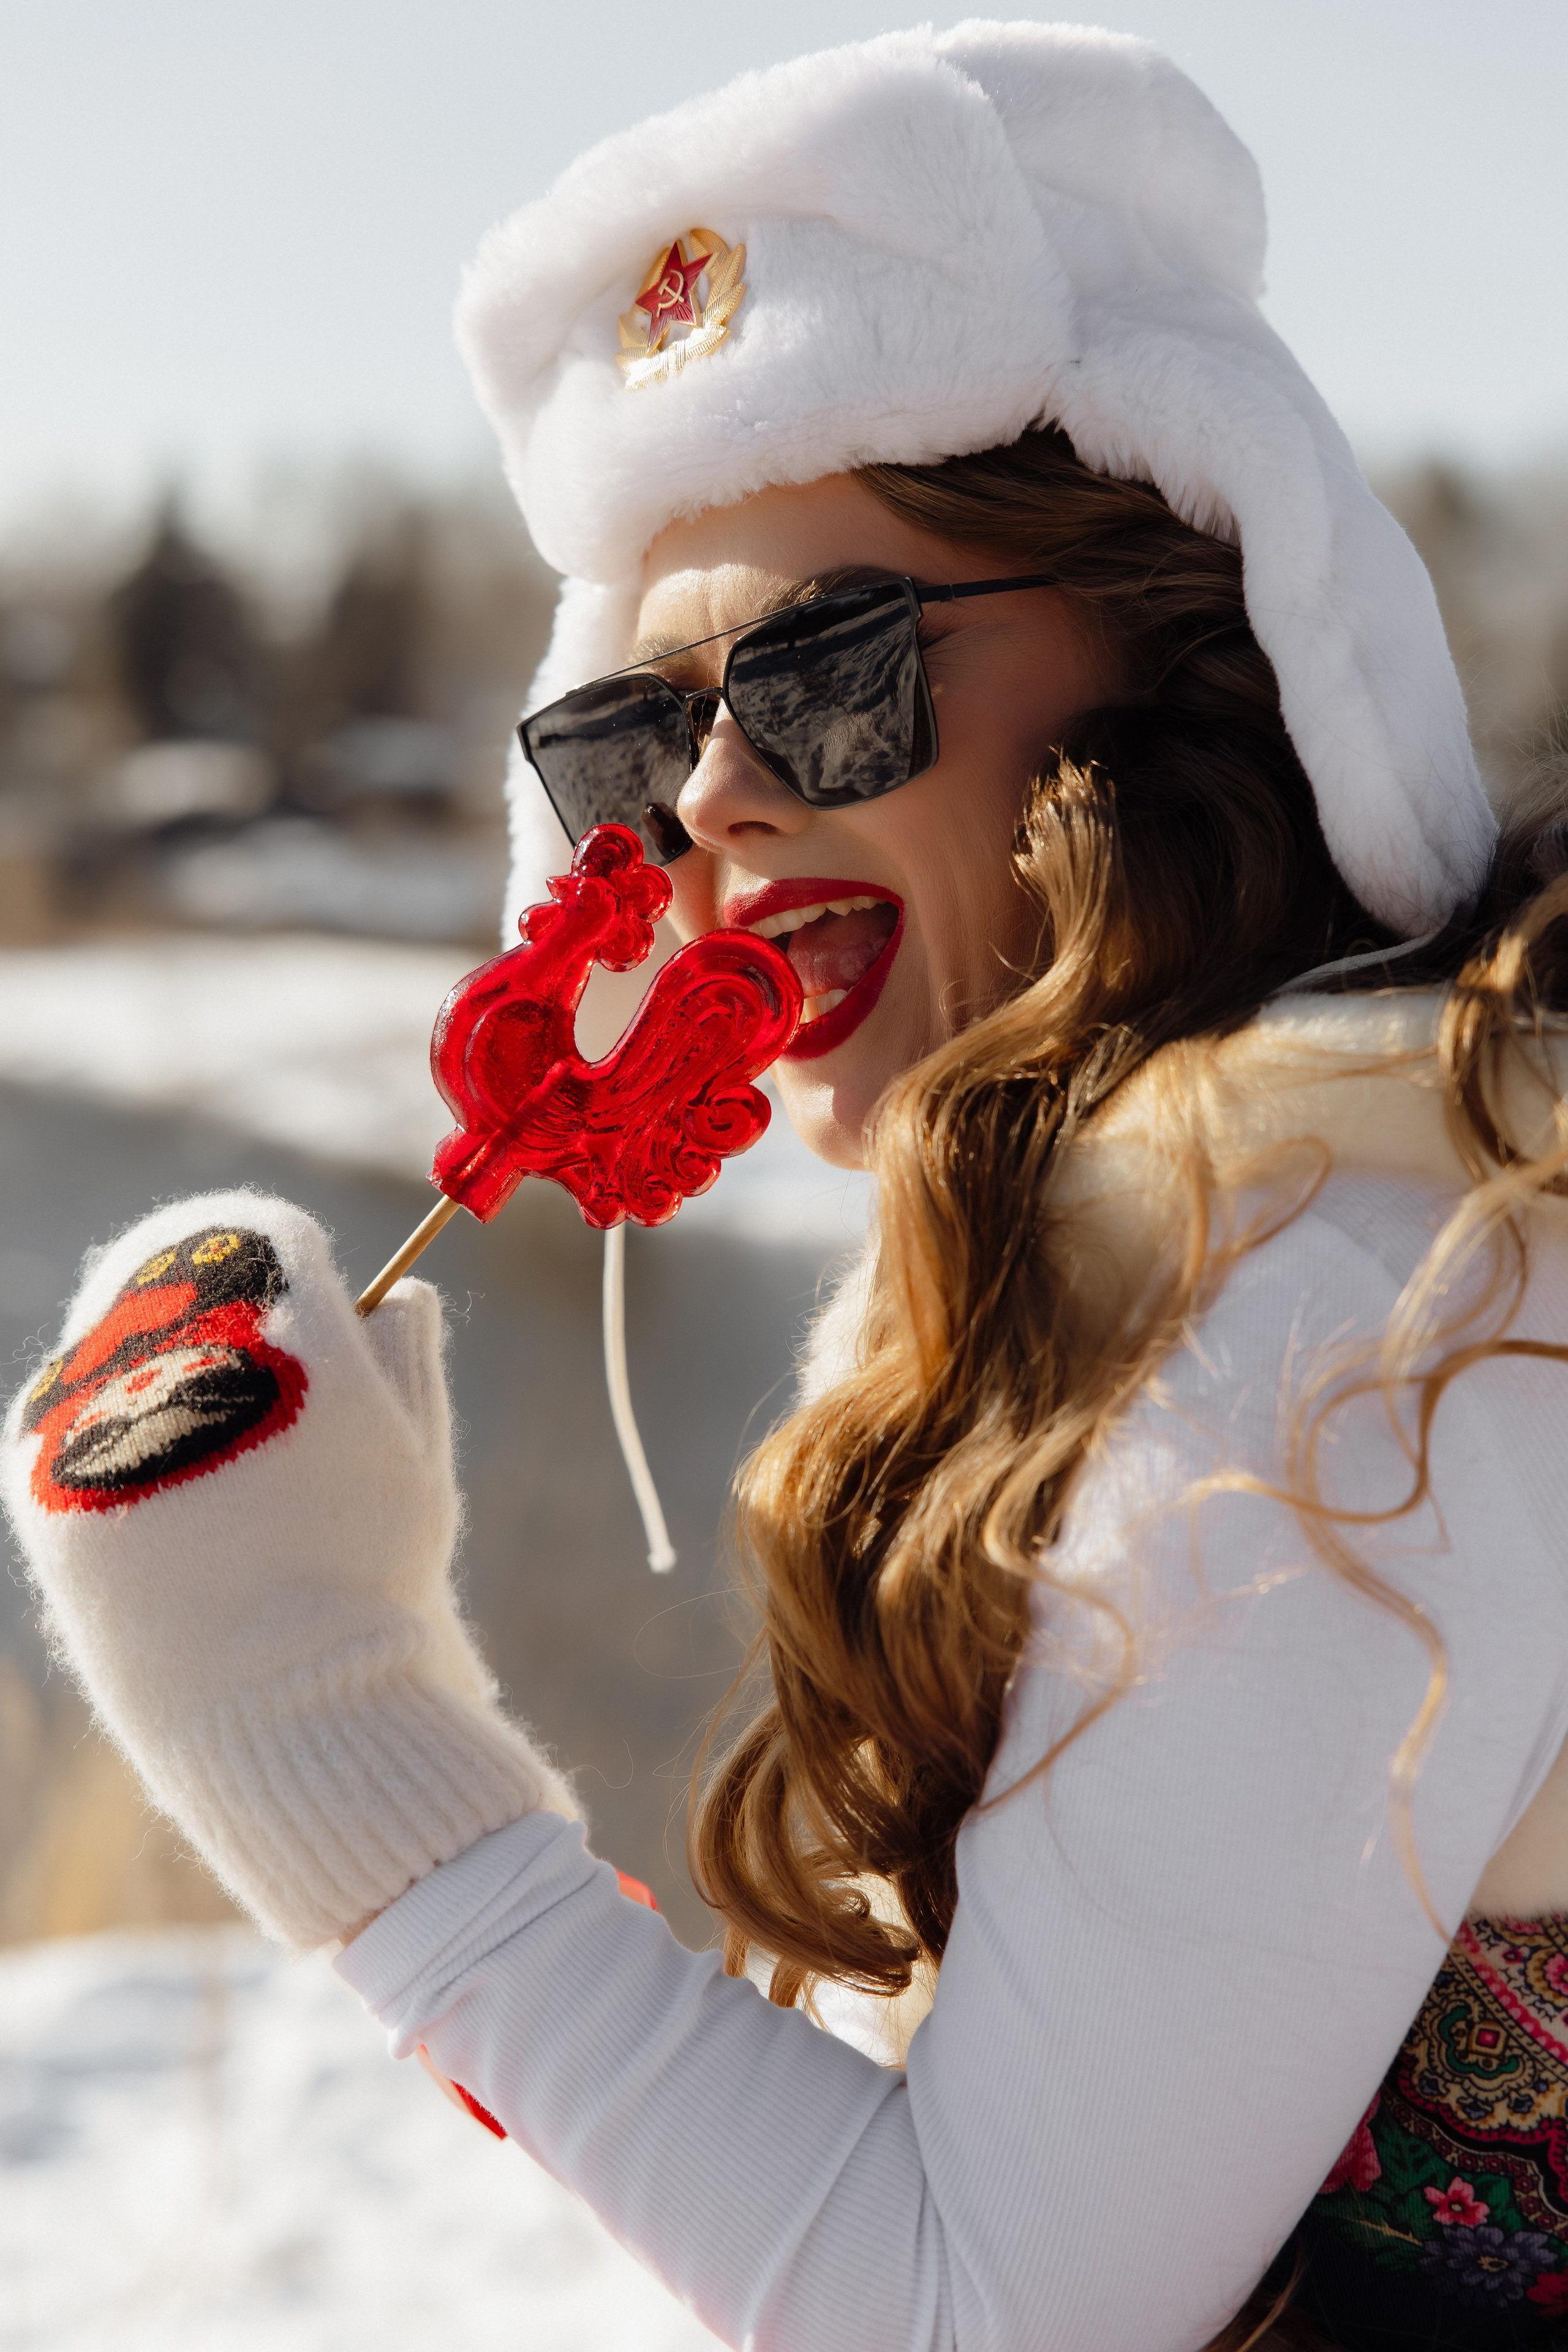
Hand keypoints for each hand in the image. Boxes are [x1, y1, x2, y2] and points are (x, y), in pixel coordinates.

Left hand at [1, 1191, 573, 1946]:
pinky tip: (144, 1472)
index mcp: (284, 1322)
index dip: (289, 1259)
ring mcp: (94, 1412)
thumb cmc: (372, 1575)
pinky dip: (95, 1425)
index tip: (301, 1292)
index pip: (264, 1234)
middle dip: (206, 1295)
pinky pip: (56, 1416)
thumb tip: (402, 1296)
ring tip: (197, 1425)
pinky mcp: (38, 1484)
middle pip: (169, 1269)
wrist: (290, 1709)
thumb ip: (402, 1356)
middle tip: (239, 1342)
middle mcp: (176, 1347)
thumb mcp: (413, 1451)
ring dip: (147, 1356)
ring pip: (105, 1336)